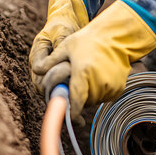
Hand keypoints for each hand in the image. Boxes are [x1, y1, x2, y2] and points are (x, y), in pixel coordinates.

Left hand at [32, 0, 155, 122]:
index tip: (68, 116)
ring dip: (89, 95)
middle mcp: (98, 81)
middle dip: (78, 98)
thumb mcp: (66, 47)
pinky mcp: (118, 88)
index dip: (71, 110)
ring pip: (95, 100)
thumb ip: (51, 61)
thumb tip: (36, 70)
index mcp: (83, 71)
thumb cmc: (88, 41)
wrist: (115, 37)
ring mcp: (110, 85)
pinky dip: (100, 92)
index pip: (76, 99)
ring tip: (87, 78)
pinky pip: (105, 97)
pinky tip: (98, 78)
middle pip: (85, 102)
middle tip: (76, 85)